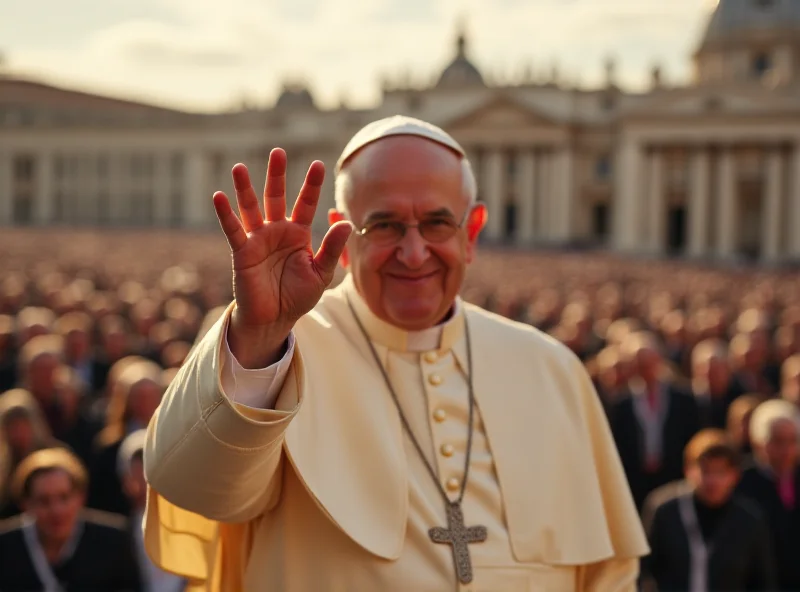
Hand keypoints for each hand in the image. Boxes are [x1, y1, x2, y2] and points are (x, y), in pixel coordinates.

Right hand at [213, 149, 351, 365]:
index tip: (318, 165)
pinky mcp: (242, 252)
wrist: (276, 319)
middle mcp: (277, 231)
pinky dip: (225, 214)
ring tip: (239, 168)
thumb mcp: (321, 273)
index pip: (306, 204)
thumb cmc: (298, 296)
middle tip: (278, 152)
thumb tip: (346, 223)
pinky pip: (233, 230)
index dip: (311, 185)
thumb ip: (332, 249)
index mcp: (299, 234)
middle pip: (277, 197)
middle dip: (277, 175)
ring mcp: (258, 239)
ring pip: (251, 208)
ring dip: (245, 189)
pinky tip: (218, 196)